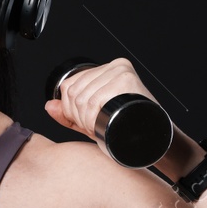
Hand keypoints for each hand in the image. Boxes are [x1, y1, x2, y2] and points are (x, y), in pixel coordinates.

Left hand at [44, 57, 159, 146]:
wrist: (157, 140)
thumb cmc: (127, 129)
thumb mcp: (93, 120)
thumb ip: (70, 113)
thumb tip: (49, 106)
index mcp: (106, 70)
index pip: (70, 85)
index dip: (69, 109)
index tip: (82, 123)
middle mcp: (114, 67)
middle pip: (74, 92)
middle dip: (77, 117)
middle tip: (93, 128)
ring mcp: (121, 72)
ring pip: (83, 98)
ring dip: (85, 121)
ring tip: (99, 127)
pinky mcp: (128, 81)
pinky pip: (95, 102)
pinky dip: (92, 119)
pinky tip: (102, 125)